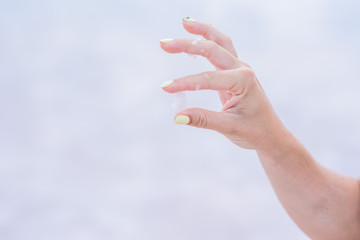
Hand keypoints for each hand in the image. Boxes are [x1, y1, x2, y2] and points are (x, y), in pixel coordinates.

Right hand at [160, 18, 286, 151]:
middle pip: (213, 49)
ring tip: (184, 22)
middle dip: (188, 44)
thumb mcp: (229, 127)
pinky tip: (201, 30)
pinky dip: (211, 37)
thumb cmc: (255, 131)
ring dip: (202, 32)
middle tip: (164, 44)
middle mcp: (243, 70)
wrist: (271, 134)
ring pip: (220, 42)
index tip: (166, 88)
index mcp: (243, 81)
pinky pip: (223, 48)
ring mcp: (240, 68)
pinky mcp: (236, 72)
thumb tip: (178, 117)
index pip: (208, 78)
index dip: (185, 82)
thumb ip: (203, 120)